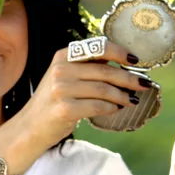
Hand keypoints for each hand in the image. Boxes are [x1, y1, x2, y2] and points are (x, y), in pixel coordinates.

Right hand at [8, 41, 147, 153]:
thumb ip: (87, 68)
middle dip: (129, 78)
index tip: (135, 61)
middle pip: (105, 71)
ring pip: (104, 89)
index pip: (98, 47)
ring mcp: (62, 89)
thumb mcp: (65, 77)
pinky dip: (112, 107)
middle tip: (144, 84)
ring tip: (133, 100)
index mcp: (63, 55)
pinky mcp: (65, 109)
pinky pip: (98, 106)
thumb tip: (124, 65)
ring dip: (123, 95)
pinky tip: (117, 109)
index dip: (120, 52)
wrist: (30, 127)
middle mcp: (61, 69)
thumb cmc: (53, 101)